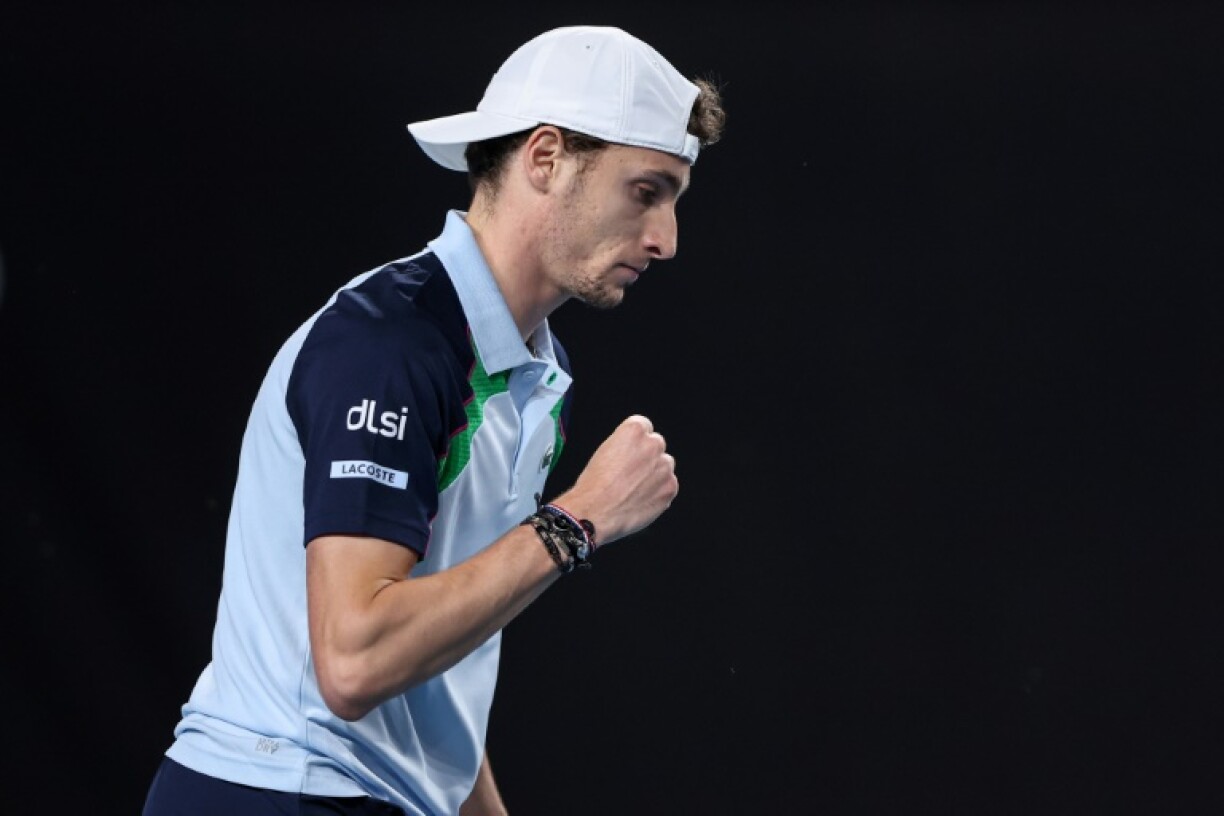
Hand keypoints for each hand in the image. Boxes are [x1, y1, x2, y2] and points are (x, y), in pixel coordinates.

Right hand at [553, 414, 677, 545]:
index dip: (634, 442)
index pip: (644, 426)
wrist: (594, 513)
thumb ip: (626, 446)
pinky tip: (640, 500)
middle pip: (656, 445)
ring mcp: (664, 467)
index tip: (629, 453)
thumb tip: (637, 452)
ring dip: (654, 475)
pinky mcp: (670, 488)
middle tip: (630, 474)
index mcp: (634, 430)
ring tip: (633, 489)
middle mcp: (653, 444)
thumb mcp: (605, 451)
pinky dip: (658, 493)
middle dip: (647, 457)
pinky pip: (668, 486)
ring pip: (664, 466)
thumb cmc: (593, 485)